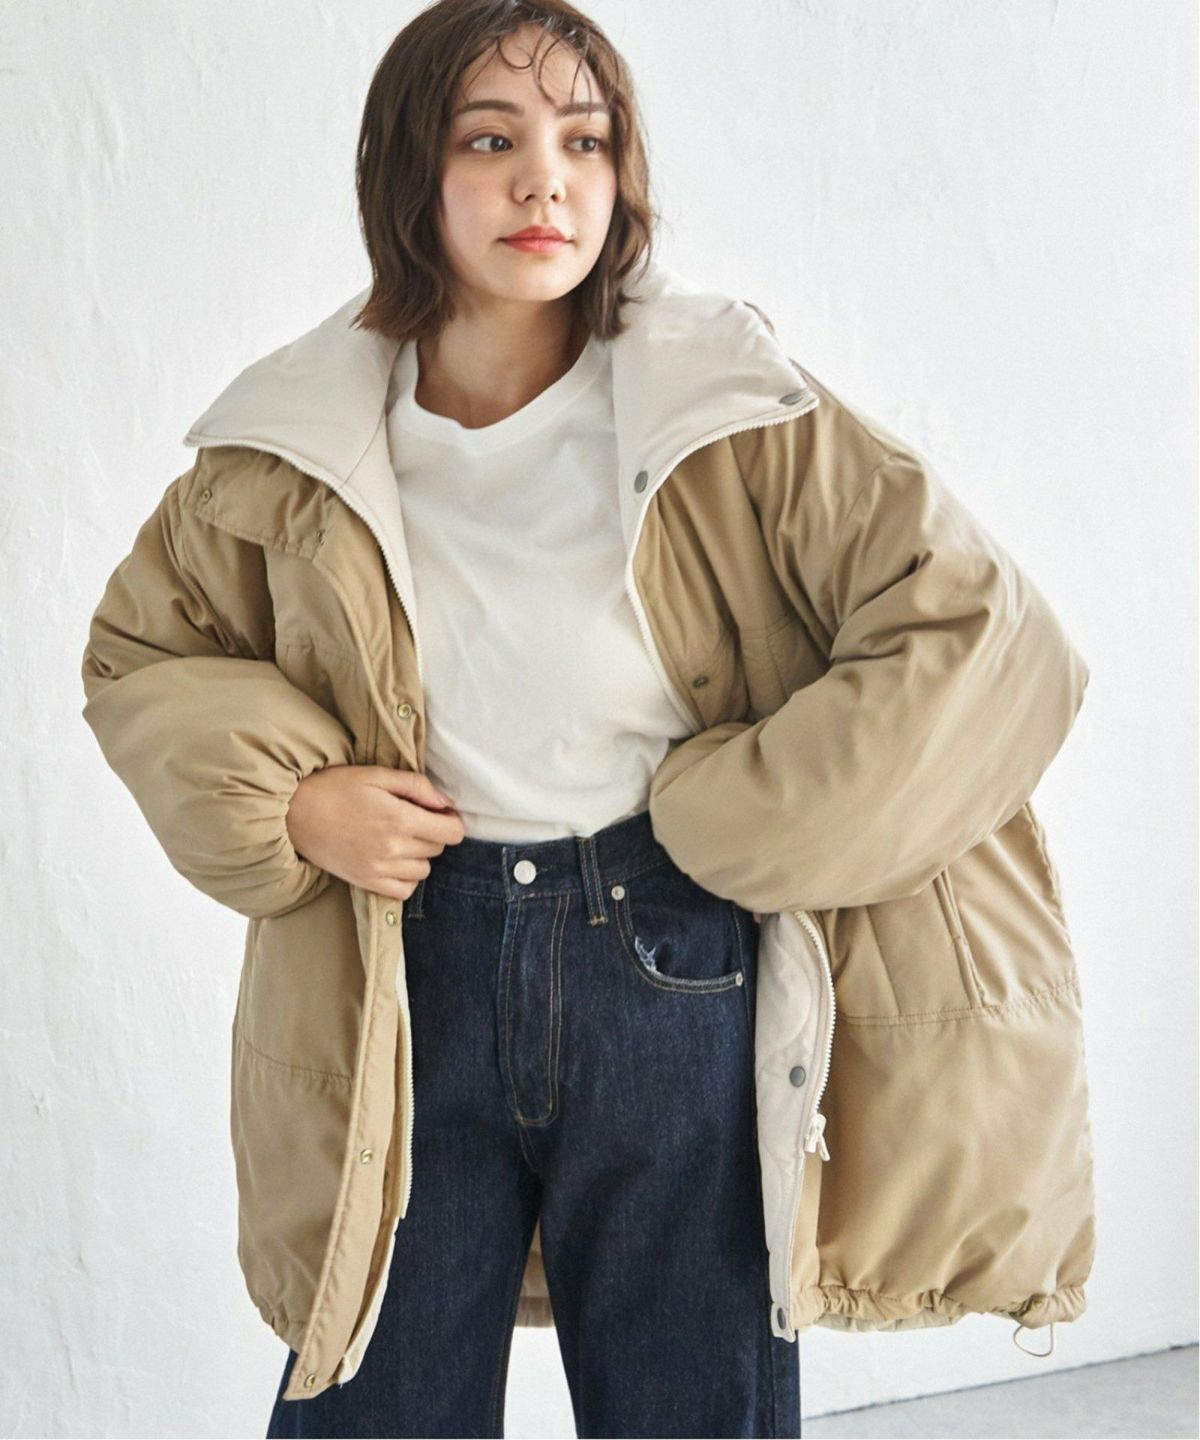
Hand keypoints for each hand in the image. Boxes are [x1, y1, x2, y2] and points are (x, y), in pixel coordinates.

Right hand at [285, 765, 464, 900]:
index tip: (439, 813)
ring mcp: (379, 869)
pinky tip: (395, 860)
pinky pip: (404, 891)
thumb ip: (416, 786)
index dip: (451, 821)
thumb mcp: (376, 774)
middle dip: (433, 833)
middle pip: (438, 849)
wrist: (293, 813)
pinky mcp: (365, 882)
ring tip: (400, 838)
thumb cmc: (334, 787)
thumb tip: (446, 803)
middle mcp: (393, 848)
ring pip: (424, 870)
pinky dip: (406, 878)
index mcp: (399, 818)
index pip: (451, 833)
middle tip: (412, 819)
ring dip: (420, 855)